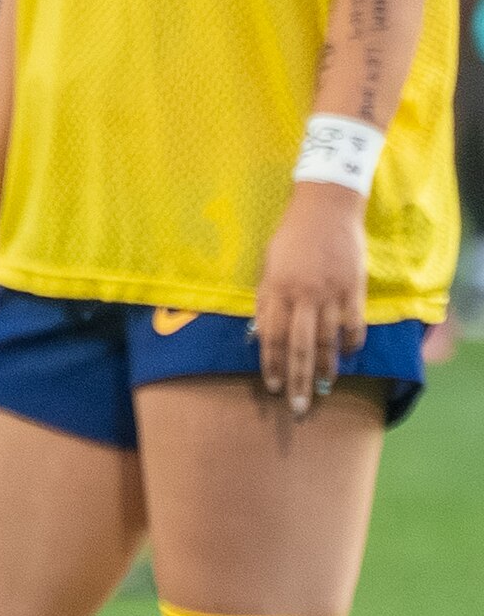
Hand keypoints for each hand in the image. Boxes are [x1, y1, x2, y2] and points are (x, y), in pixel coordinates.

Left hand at [254, 182, 367, 416]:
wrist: (326, 206)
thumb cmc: (291, 238)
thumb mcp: (268, 266)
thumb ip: (266, 299)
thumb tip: (262, 334)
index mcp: (278, 290)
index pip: (272, 338)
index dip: (272, 366)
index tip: (272, 388)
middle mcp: (304, 295)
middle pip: (300, 347)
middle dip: (298, 381)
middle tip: (299, 408)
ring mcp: (331, 293)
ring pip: (328, 341)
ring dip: (326, 368)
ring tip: (323, 389)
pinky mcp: (354, 288)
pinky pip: (354, 324)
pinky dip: (352, 343)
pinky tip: (348, 356)